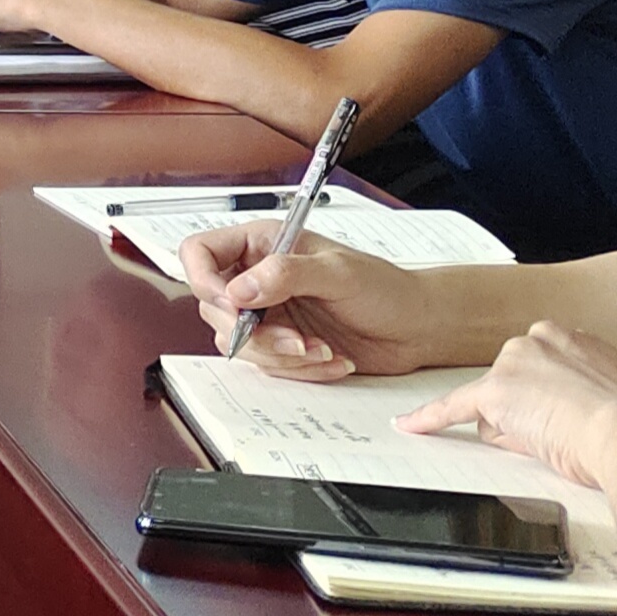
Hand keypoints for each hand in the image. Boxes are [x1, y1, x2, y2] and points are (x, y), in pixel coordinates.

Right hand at [180, 218, 454, 379]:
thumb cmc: (386, 288)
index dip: (203, 280)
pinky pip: (266, 365)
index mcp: (262, 245)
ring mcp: (267, 314)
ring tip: (320, 349)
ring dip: (279, 355)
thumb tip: (238, 290)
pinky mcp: (280, 345)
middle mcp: (257, 279)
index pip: (200, 254)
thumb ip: (284, 274)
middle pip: (213, 307)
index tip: (231, 305)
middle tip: (292, 338)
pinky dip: (298, 369)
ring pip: (236, 343)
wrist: (416, 327)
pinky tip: (331, 357)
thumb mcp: (337, 273)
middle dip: (253, 332)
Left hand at [396, 321, 616, 492]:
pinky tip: (411, 426)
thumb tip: (557, 414)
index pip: (539, 369)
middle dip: (531, 414)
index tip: (564, 410)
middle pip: (513, 387)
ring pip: (497, 406)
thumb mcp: (610, 393)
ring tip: (561, 437)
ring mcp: (513, 365)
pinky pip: (453, 408)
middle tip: (570, 431)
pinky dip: (431, 419)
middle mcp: (538, 340)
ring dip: (519, 428)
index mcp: (571, 338)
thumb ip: (579, 391)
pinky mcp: (494, 393)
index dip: (549, 401)